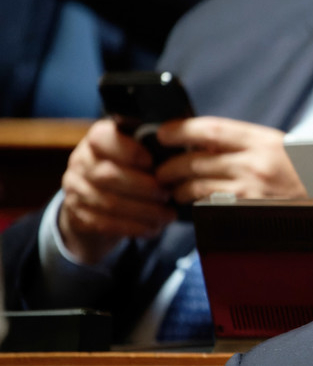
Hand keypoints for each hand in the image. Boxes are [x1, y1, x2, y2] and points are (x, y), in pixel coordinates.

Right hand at [59, 120, 176, 264]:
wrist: (98, 202)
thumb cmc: (131, 170)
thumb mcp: (139, 152)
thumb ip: (154, 147)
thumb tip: (184, 148)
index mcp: (97, 138)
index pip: (103, 137)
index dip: (128, 150)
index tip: (151, 162)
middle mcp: (81, 161)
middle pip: (107, 174)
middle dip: (143, 187)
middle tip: (168, 195)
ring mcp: (75, 189)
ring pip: (108, 202)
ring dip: (143, 211)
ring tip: (168, 215)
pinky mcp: (77, 215)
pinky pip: (104, 223)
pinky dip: (133, 227)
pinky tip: (153, 228)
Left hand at [155, 117, 307, 202]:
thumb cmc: (302, 174)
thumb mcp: (277, 148)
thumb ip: (242, 144)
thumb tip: (200, 143)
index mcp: (262, 140)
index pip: (210, 129)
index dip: (179, 129)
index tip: (163, 133)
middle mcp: (255, 164)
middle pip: (195, 161)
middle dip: (169, 166)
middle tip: (161, 170)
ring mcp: (250, 192)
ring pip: (196, 187)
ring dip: (178, 189)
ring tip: (174, 190)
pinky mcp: (246, 215)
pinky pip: (209, 208)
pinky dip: (196, 206)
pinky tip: (194, 204)